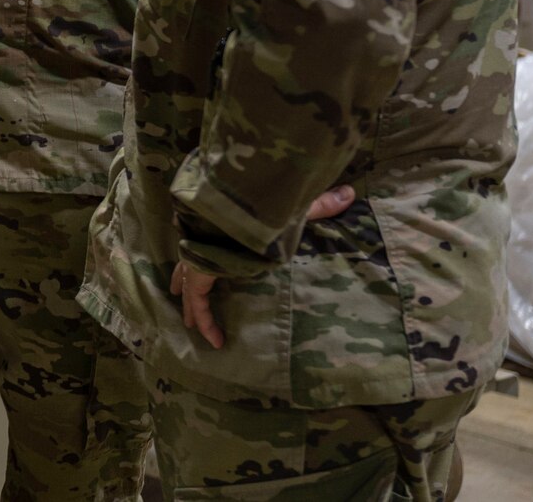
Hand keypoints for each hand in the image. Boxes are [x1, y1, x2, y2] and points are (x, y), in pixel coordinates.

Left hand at [170, 185, 358, 350]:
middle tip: (183, 293)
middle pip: (192, 265)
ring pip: (190, 285)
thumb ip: (318, 205)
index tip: (209, 262)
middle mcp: (207, 241)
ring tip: (192, 324)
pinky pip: (199, 302)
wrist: (238, 203)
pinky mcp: (199, 271)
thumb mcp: (293, 209)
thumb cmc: (263, 202)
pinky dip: (206, 320)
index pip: (212, 242)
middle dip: (188, 280)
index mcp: (224, 228)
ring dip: (191, 304)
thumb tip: (350, 192)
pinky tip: (215, 341)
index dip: (209, 253)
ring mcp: (199, 256)